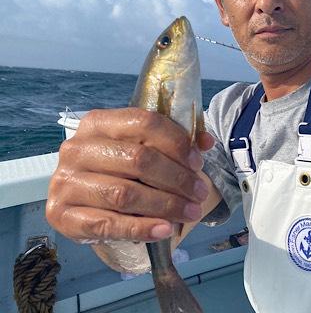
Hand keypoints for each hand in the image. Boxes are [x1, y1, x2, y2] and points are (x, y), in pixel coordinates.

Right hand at [46, 108, 214, 242]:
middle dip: (177, 178)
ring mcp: (65, 182)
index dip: (177, 142)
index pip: (144, 123)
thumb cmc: (118, 168)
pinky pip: (107, 224)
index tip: (198, 162)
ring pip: (125, 193)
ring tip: (191, 212)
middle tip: (200, 193)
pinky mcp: (61, 215)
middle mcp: (76, 149)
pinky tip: (165, 230)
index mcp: (98, 123)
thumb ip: (174, 142)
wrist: (82, 198)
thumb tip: (205, 141)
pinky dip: (141, 228)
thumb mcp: (143, 147)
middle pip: (138, 159)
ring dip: (165, 205)